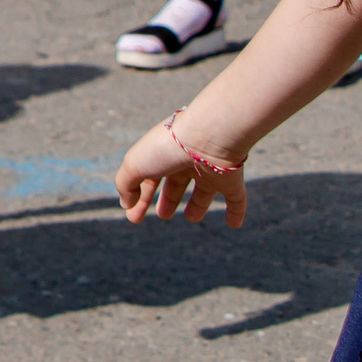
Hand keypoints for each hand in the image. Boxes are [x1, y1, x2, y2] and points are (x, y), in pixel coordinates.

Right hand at [117, 120, 247, 227]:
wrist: (208, 137)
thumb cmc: (167, 147)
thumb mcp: (135, 165)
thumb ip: (125, 185)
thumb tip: (126, 204)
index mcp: (161, 155)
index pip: (148, 179)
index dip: (140, 198)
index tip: (134, 217)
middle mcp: (186, 162)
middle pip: (176, 184)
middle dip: (168, 199)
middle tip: (163, 215)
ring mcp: (210, 171)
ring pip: (204, 191)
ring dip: (198, 205)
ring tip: (192, 218)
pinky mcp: (231, 181)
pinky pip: (236, 198)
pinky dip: (235, 212)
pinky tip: (234, 224)